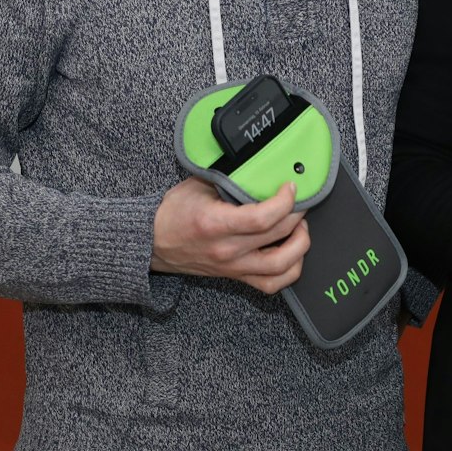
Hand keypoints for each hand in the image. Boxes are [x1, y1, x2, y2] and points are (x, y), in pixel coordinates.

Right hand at [151, 177, 309, 294]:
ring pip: (282, 267)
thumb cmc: (173, 212)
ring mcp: (233, 267)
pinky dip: (290, 270)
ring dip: (300, 245)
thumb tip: (262, 166)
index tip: (290, 187)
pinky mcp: (236, 277)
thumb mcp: (199, 184)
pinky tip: (293, 252)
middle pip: (279, 236)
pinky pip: (271, 284)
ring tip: (300, 227)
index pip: (263, 218)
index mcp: (215, 224)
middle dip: (297, 214)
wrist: (151, 243)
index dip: (285, 201)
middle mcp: (226, 250)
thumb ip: (231, 177)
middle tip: (299, 200)